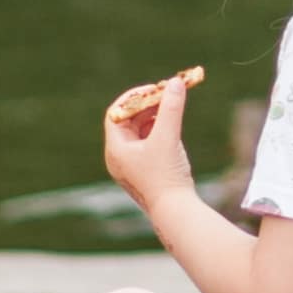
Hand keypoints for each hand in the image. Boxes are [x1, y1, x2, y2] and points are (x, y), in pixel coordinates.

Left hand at [103, 73, 197, 218]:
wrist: (174, 211)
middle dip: (148, 105)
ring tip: (173, 106)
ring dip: (155, 116)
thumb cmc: (165, 175)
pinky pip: (148, 142)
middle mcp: (120, 157)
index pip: (116, 113)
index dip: (134, 97)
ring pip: (140, 131)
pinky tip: (173, 126)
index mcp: (116, 149)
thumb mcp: (167, 136)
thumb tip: (176, 82)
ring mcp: (132, 165)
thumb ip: (171, 107)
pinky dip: (159, 130)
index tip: (154, 88)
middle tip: (168, 93)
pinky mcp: (146, 170)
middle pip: (129, 121)